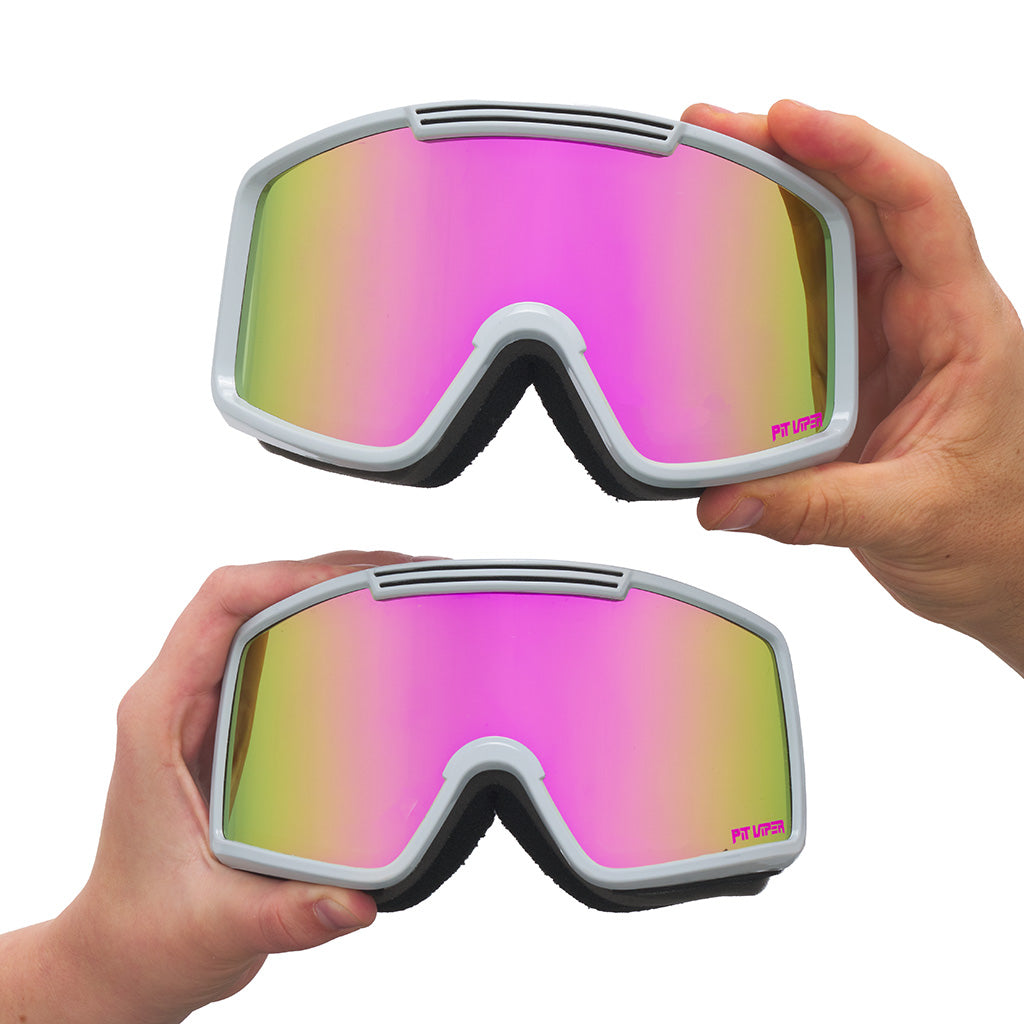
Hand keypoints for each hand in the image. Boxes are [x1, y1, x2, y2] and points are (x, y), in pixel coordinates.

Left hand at [3, 551, 414, 1023]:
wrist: (132, 950)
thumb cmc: (150, 929)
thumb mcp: (216, 926)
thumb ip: (288, 918)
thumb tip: (356, 902)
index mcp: (162, 715)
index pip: (219, 605)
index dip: (287, 576)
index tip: (356, 580)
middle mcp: (187, 696)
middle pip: (257, 591)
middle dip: (334, 570)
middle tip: (410, 576)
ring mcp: (214, 702)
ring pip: (273, 609)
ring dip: (338, 590)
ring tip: (408, 589)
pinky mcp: (241, 719)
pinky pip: (287, 645)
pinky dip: (337, 627)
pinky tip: (384, 638)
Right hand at [687, 101, 1023, 674]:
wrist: (1004, 570)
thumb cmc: (997, 533)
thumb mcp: (909, 518)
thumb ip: (811, 511)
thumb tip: (722, 502)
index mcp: (962, 328)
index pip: (919, 207)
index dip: (856, 151)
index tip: (787, 122)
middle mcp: (925, 318)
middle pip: (864, 204)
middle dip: (792, 155)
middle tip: (717, 134)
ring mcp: (885, 341)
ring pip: (833, 244)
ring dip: (774, 205)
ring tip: (710, 178)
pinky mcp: (851, 371)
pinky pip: (805, 304)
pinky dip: (761, 278)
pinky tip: (718, 270)